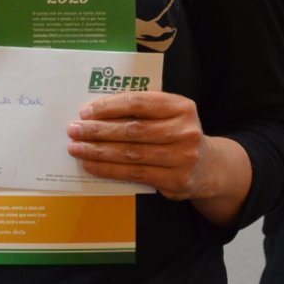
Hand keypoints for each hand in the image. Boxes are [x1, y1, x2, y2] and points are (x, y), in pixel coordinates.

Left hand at [66, 91, 250, 224]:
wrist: (209, 168)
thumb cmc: (177, 134)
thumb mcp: (169, 115)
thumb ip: (142, 111)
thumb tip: (96, 113)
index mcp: (181, 107)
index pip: (139, 102)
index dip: (110, 106)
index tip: (86, 111)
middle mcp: (185, 130)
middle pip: (133, 129)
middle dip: (99, 130)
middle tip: (74, 129)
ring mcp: (182, 157)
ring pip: (131, 153)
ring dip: (99, 151)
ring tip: (77, 148)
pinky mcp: (176, 180)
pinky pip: (135, 173)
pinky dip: (109, 169)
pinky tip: (92, 165)